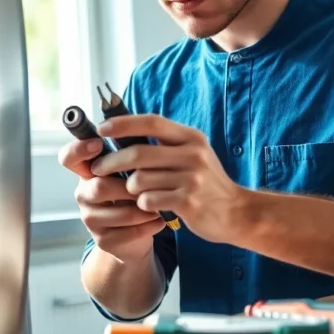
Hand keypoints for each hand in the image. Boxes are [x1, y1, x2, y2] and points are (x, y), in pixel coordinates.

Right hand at [58, 138, 165, 262]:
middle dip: (129, 187)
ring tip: (160, 205)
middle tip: (151, 187)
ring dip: (142, 208)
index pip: (69, 157)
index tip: (99, 144)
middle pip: (98, 186)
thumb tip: (143, 130)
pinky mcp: (103, 240)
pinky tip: (159, 220)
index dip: (79, 149)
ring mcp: (90, 218)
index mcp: (89, 172)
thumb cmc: (136, 193)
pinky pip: (125, 233)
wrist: (138, 233)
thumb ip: (130, 153)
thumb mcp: (132, 170)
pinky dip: (147, 226)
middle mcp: (84, 193)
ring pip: (115, 212)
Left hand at [91, 114, 246, 243]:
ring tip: (138, 192)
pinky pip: (149, 200)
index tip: (101, 129)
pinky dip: (143, 204)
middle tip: (98, 168)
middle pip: (139, 153)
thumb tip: (125, 131)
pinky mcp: (188, 201)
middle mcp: (193, 154)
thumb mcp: (194, 154)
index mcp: (191, 138)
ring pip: (140, 179)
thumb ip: (166, 143)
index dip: (123, 123)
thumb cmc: (207, 183)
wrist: (236, 212)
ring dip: (131, 188)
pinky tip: (151, 206)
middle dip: (112, 161)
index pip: (151, 121)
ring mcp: (192, 178)